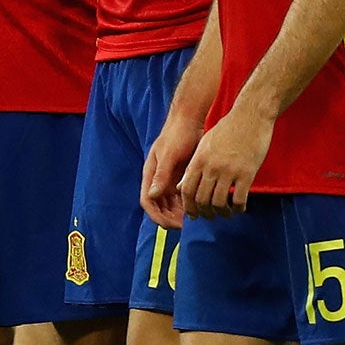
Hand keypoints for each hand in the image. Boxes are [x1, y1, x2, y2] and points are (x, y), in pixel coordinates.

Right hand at [141, 113, 201, 227]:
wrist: (189, 120)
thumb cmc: (176, 135)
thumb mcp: (168, 155)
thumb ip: (161, 175)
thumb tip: (153, 195)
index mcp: (150, 174)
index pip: (147, 202)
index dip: (157, 216)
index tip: (172, 225)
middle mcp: (157, 179)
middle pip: (158, 205)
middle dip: (169, 217)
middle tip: (185, 225)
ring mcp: (168, 178)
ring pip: (169, 202)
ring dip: (177, 212)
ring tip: (192, 217)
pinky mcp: (179, 176)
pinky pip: (180, 195)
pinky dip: (186, 203)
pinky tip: (197, 207)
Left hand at [180, 106, 274, 218]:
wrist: (250, 116)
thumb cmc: (228, 129)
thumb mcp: (205, 144)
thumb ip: (194, 166)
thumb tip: (183, 186)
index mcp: (199, 160)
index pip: (187, 190)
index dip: (189, 206)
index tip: (194, 214)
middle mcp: (211, 167)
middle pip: (202, 200)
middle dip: (205, 213)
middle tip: (210, 216)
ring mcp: (229, 171)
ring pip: (219, 203)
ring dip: (222, 213)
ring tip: (226, 213)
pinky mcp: (247, 173)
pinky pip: (240, 199)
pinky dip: (238, 208)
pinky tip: (240, 208)